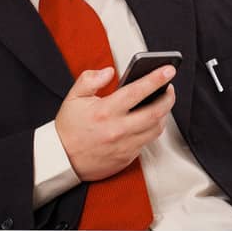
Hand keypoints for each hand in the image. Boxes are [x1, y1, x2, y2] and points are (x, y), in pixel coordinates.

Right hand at [53, 65, 176, 181]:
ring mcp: (124, 146)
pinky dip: (152, 129)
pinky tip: (150, 121)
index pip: (137, 91)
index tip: (168, 70)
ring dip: (164, 114)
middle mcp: (117, 129)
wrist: (62, 160)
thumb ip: (90, 80)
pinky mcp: (127, 158)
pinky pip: (147, 142)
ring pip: (156, 128)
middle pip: (155, 112)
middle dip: (168, 97)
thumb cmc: (68, 129)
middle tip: (169, 88)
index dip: (156, 79)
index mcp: (105, 111)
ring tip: (162, 103)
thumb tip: (109, 72)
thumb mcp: (73, 98)